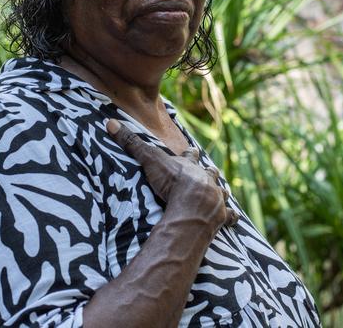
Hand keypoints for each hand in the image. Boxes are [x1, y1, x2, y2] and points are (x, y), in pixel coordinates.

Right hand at [106, 119, 238, 231]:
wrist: (193, 206)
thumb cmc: (172, 182)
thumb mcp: (149, 160)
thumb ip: (132, 143)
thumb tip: (111, 122)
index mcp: (191, 166)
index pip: (191, 155)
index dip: (191, 153)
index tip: (193, 150)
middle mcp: (206, 179)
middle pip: (210, 172)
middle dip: (209, 172)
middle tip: (210, 171)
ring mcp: (216, 197)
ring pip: (222, 192)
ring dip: (220, 192)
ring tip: (222, 193)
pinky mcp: (222, 216)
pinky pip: (229, 216)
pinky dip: (230, 217)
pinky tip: (232, 219)